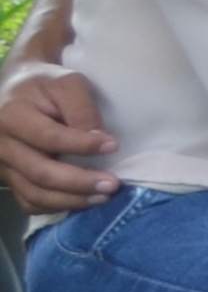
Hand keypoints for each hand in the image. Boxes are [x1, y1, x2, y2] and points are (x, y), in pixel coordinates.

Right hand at [0, 59, 117, 215]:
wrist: (18, 90)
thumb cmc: (46, 85)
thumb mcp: (67, 84)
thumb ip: (82, 109)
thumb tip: (100, 140)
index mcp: (12, 116)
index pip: (48, 137)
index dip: (81, 145)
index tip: (113, 146)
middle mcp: (1, 144)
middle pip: (39, 172)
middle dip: (79, 182)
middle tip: (113, 184)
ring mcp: (3, 165)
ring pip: (34, 193)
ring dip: (72, 200)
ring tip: (104, 196)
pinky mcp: (9, 179)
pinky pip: (29, 202)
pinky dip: (56, 206)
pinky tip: (82, 201)